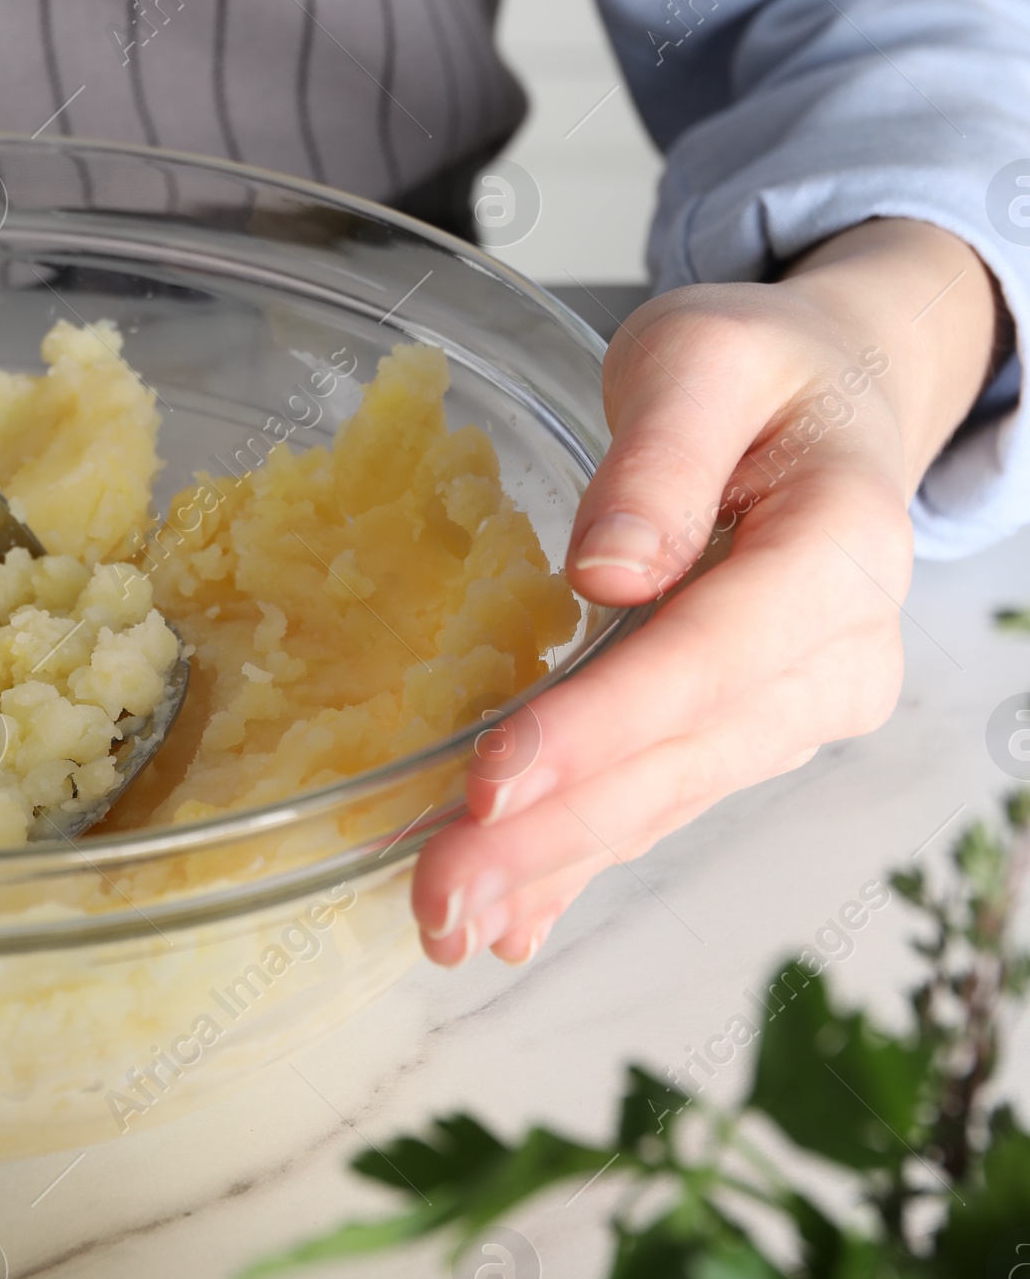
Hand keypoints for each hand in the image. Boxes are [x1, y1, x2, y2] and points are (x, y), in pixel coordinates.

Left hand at [412, 217, 999, 968]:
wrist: (839, 397)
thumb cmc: (767, 369)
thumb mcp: (707, 358)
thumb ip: (662, 456)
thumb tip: (606, 569)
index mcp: (841, 549)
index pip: (711, 656)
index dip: (601, 725)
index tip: (496, 781)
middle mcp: (839, 653)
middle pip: (682, 756)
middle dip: (553, 831)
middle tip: (436, 885)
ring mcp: (802, 706)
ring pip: (667, 797)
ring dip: (553, 864)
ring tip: (444, 916)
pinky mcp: (751, 731)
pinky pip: (662, 802)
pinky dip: (581, 861)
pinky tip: (510, 920)